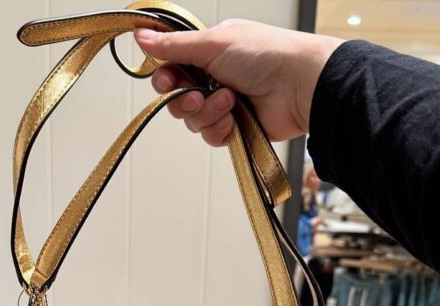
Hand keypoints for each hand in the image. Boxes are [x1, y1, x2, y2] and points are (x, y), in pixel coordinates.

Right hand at [134, 21, 342, 145]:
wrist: (298, 86)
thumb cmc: (265, 56)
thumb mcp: (212, 44)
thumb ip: (174, 46)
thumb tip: (141, 36)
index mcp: (208, 52)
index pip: (171, 67)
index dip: (165, 77)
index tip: (166, 79)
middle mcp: (214, 77)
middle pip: (176, 98)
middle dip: (183, 99)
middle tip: (196, 94)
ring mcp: (224, 104)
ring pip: (192, 119)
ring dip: (207, 112)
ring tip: (229, 101)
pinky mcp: (234, 127)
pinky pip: (210, 135)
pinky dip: (219, 128)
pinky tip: (235, 118)